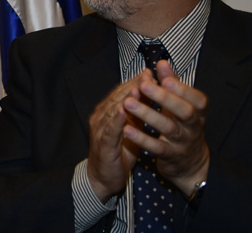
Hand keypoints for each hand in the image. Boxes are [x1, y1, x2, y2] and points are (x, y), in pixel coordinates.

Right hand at [86, 76, 142, 201]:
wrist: (104, 177)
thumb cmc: (119, 152)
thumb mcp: (132, 129)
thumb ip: (139, 112)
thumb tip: (152, 94)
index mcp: (107, 111)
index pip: (121, 92)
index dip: (135, 81)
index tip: (150, 72)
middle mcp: (100, 116)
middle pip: (117, 97)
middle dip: (133, 85)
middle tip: (148, 76)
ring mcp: (99, 129)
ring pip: (113, 110)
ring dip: (125, 98)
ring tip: (138, 88)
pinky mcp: (102, 143)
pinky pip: (109, 130)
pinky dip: (116, 119)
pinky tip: (123, 111)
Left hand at [123, 60, 209, 195]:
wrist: (190, 162)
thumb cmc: (182, 125)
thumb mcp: (182, 105)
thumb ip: (172, 84)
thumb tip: (162, 62)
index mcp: (197, 111)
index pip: (196, 98)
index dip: (181, 88)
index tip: (164, 77)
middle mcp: (193, 126)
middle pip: (184, 111)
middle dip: (164, 97)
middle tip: (143, 85)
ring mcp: (183, 142)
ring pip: (168, 127)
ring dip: (147, 114)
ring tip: (128, 103)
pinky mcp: (170, 156)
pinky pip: (156, 147)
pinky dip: (142, 138)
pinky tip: (126, 128)